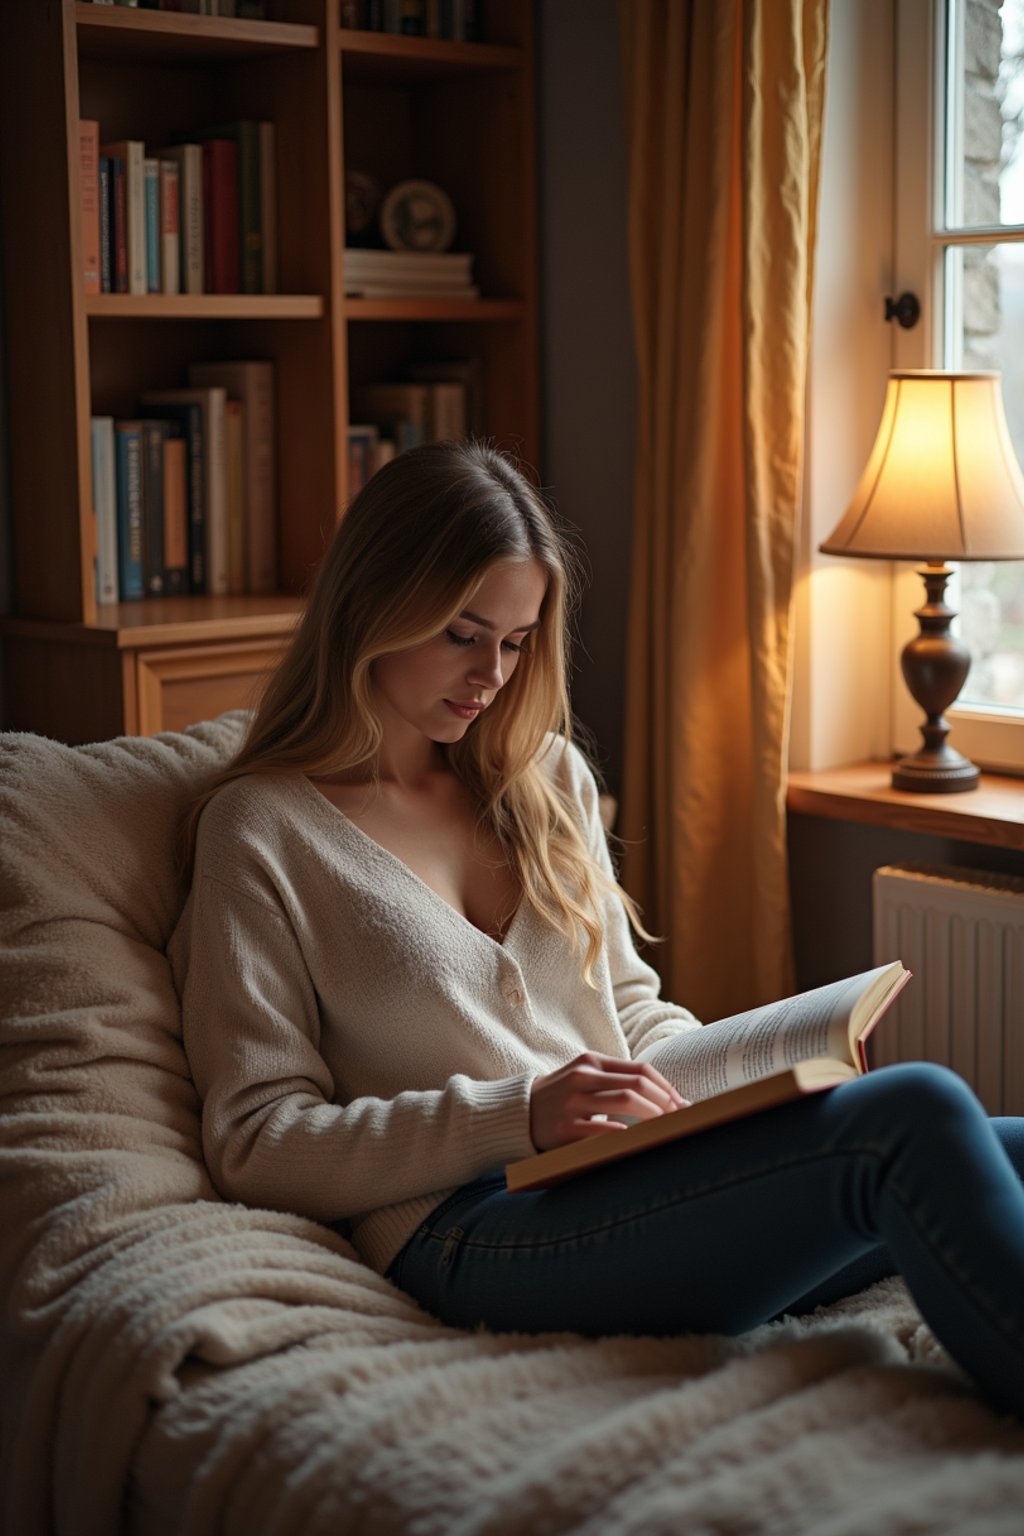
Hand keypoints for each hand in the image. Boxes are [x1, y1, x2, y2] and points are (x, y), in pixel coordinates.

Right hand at [529, 1052, 688, 1152]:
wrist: (518, 1113)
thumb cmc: (561, 1096)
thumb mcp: (584, 1077)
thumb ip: (615, 1080)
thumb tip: (662, 1095)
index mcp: (591, 1062)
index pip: (641, 1069)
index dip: (666, 1087)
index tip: (681, 1102)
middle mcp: (582, 1077)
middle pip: (637, 1084)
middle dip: (666, 1102)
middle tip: (681, 1118)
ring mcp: (572, 1102)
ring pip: (625, 1101)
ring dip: (653, 1115)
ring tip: (665, 1127)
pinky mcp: (564, 1128)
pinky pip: (603, 1129)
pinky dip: (625, 1134)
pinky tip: (635, 1140)